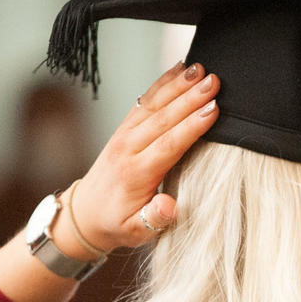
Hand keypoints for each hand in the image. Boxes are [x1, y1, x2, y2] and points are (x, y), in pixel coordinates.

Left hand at [70, 60, 220, 249]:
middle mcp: (128, 148)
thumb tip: (169, 206)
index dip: (191, 126)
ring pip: (154, 104)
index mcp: (135, 173)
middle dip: (190, 97)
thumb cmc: (117, 224)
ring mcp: (124, 135)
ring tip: (201, 68)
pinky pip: (145, 100)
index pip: (168, 145)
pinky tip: (179, 68)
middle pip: (163, 118)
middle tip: (215, 82)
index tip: (214, 110)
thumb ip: (153, 220)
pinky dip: (162, 83)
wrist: (85, 213)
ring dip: (178, 84)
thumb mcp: (135, 233)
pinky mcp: (125, 127)